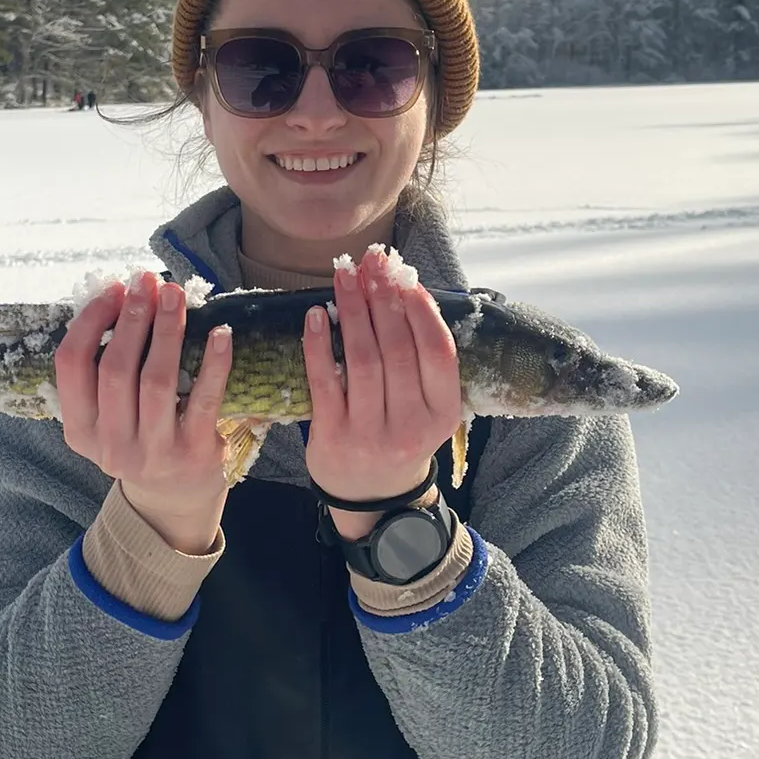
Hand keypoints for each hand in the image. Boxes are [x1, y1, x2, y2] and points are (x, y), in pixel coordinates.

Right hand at [54, 271, 234, 552]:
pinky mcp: (194, 452)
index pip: (71, 365)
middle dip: (131, 317)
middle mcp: (110, 445)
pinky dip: (213, 363)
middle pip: (114, 368)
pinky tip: (221, 333)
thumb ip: (104, 368)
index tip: (113, 289)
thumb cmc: (140, 436)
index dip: (90, 321)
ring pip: (155, 380)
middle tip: (147, 281)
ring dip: (165, 329)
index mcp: (81, 430)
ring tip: (175, 294)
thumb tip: (120, 296)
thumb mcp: (107, 415)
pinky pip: (203, 399)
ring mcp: (153, 451)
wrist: (175, 499)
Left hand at [302, 246, 461, 536]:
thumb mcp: (426, 406)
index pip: (437, 352)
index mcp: (442, 413)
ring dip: (352, 310)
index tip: (405, 276)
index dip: (421, 310)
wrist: (371, 497)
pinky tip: (316, 314)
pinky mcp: (333, 437)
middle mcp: (410, 424)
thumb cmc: (400, 433)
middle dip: (383, 298)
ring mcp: (371, 433)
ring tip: (344, 275)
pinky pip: (325, 381)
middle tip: (371, 262)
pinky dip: (319, 344)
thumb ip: (420, 358)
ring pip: (362, 359)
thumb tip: (404, 288)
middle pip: (397, 349)